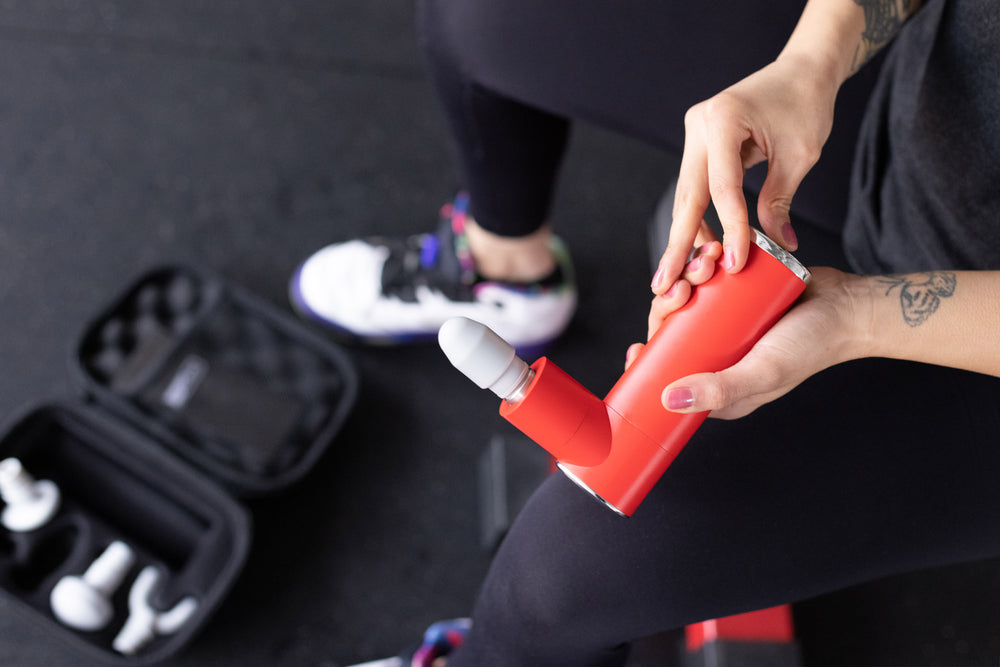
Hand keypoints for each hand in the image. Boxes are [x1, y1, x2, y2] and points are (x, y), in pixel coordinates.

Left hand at [637, 267, 863, 419]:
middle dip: (667, 307)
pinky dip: (701, 263)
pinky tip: (707, 251)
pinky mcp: (738, 295)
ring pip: (687, 301)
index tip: (637, 347)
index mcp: (720, 387)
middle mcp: (720, 355)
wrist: (848, 305)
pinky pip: (708, 279)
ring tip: (703, 263)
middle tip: (682, 290)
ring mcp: (728, 324)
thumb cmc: (810, 346)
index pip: (671, 378)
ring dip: (684, 277)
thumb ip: (720, 389)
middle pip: (673, 333)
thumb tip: (667, 399)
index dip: (648, 364)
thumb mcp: (762, 371)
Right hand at [652, 55, 837, 293]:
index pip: (722, 188)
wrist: (802, 71)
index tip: (736, 265)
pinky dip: (700, 216)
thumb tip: (781, 247)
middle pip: (688, 195)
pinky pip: (697, 187)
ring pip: (688, 195)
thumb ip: (780, 201)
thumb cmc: (805, 104)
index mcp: (722, 119)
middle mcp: (699, 124)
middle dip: (679, 243)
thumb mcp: (800, 155)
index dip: (730, 229)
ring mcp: (694, 133)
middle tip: (664, 283)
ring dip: (687, 234)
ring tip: (678, 275)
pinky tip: (703, 246)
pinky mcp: (699, 143)